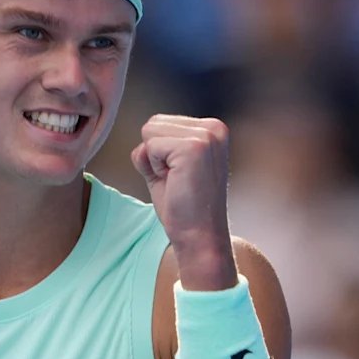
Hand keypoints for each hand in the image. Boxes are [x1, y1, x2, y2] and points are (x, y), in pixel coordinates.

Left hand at [130, 115, 237, 290]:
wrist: (199, 236)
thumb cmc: (183, 207)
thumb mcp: (169, 166)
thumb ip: (157, 145)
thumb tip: (144, 132)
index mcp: (212, 129)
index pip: (160, 122)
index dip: (158, 154)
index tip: (179, 176)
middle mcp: (214, 127)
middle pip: (153, 124)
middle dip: (154, 155)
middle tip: (177, 180)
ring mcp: (206, 136)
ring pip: (149, 132)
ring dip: (154, 162)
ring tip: (177, 181)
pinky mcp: (194, 147)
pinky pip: (149, 146)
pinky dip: (154, 168)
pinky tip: (175, 183)